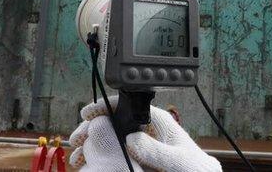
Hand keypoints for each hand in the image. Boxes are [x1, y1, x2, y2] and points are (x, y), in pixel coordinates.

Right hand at [69, 97, 221, 171]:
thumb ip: (157, 150)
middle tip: (75, 138)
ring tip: (77, 155)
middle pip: (114, 121)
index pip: (128, 105)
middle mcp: (147, 129)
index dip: (106, 106)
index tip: (88, 113)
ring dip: (92, 144)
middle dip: (93, 128)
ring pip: (111, 137)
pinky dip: (99, 155)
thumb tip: (131, 138)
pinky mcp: (137, 158)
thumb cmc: (196, 169)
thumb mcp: (179, 160)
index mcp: (158, 121)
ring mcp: (141, 143)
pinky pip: (115, 152)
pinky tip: (88, 162)